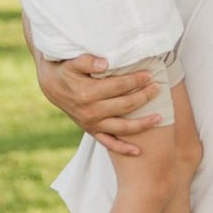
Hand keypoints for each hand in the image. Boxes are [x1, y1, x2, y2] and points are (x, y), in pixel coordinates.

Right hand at [37, 52, 162, 158]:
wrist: (53, 86)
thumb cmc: (67, 71)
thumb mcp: (73, 62)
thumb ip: (87, 60)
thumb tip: (105, 63)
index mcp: (87, 93)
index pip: (119, 86)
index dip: (136, 80)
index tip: (149, 75)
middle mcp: (91, 112)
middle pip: (125, 105)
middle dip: (144, 96)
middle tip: (157, 88)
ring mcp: (92, 124)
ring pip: (122, 127)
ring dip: (142, 124)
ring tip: (159, 117)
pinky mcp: (92, 131)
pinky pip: (109, 143)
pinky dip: (123, 149)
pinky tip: (138, 151)